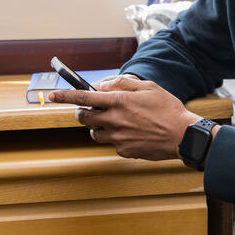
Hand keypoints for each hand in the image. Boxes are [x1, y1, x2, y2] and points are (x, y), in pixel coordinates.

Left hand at [48, 75, 200, 160]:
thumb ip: (123, 84)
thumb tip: (103, 85)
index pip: (84, 98)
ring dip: (97, 126)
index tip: (51, 96)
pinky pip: (111, 143)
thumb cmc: (168, 109)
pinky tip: (131, 132)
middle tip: (92, 109)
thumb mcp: (148, 87)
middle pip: (83, 118)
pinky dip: (115, 137)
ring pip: (93, 133)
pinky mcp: (123, 151)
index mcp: (119, 101)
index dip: (65, 96)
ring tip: (114, 121)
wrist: (182, 136)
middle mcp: (114, 120)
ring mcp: (118, 138)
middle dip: (82, 112)